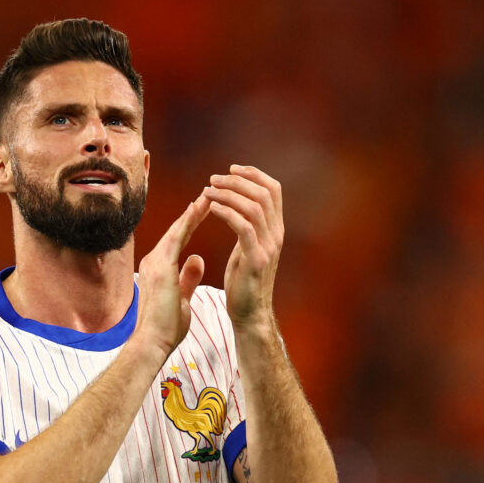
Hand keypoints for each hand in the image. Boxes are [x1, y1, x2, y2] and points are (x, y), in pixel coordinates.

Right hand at [133, 196, 208, 355]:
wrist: (152, 342)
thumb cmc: (165, 327)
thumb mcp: (182, 298)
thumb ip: (188, 277)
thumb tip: (197, 259)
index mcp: (158, 269)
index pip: (177, 240)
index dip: (190, 224)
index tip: (204, 209)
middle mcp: (153, 261)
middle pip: (176, 230)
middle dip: (193, 212)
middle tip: (208, 194)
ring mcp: (155, 262)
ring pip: (177, 229)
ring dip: (193, 212)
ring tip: (208, 195)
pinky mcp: (160, 266)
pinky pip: (177, 237)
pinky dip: (189, 221)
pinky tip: (200, 208)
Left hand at [202, 164, 283, 326]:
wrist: (249, 314)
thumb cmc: (243, 282)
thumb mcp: (247, 249)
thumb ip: (246, 227)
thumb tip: (235, 207)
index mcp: (275, 230)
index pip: (273, 190)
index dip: (254, 174)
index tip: (232, 168)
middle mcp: (276, 235)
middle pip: (263, 193)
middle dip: (237, 180)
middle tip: (213, 178)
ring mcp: (267, 247)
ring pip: (253, 207)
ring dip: (228, 194)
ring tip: (207, 190)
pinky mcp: (255, 260)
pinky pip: (243, 227)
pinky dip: (227, 213)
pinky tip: (211, 208)